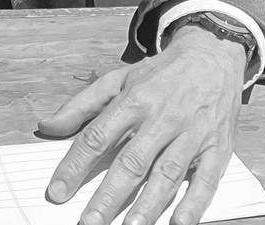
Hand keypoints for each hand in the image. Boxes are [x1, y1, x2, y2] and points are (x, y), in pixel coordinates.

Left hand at [37, 28, 246, 224]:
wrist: (212, 56)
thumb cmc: (160, 73)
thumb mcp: (118, 78)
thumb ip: (81, 105)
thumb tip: (46, 126)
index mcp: (134, 99)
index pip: (98, 136)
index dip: (75, 166)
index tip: (57, 192)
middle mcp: (162, 118)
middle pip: (131, 162)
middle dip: (108, 196)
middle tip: (88, 223)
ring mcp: (192, 134)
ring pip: (166, 175)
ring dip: (147, 207)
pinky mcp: (217, 149)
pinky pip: (206, 181)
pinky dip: (193, 205)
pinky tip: (177, 224)